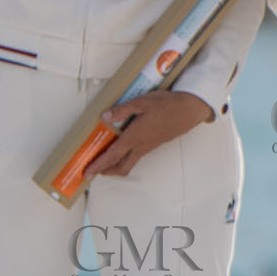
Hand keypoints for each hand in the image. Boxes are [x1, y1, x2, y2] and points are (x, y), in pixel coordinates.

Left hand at [84, 92, 213, 178]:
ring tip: (103, 159)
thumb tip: (104, 117)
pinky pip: (135, 156)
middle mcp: (141, 146)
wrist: (190, 110)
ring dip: (114, 165)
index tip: (87, 173)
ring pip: (128, 163)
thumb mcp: (142, 102)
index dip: (98, 166)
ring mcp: (148, 146)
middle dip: (105, 171)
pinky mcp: (153, 144)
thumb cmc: (167, 104)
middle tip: (93, 169)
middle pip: (120, 167)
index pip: (112, 156)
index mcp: (135, 136)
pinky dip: (124, 157)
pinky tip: (121, 147)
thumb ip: (122, 110)